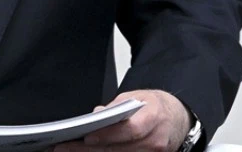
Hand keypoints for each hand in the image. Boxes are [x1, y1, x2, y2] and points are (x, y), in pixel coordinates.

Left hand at [54, 89, 190, 151]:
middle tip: (64, 147)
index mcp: (154, 117)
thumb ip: (117, 105)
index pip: (130, 130)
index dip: (108, 135)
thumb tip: (97, 114)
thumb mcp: (138, 96)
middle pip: (120, 149)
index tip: (87, 137)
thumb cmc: (157, 107)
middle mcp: (155, 141)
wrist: (177, 120)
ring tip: (69, 151)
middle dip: (89, 149)